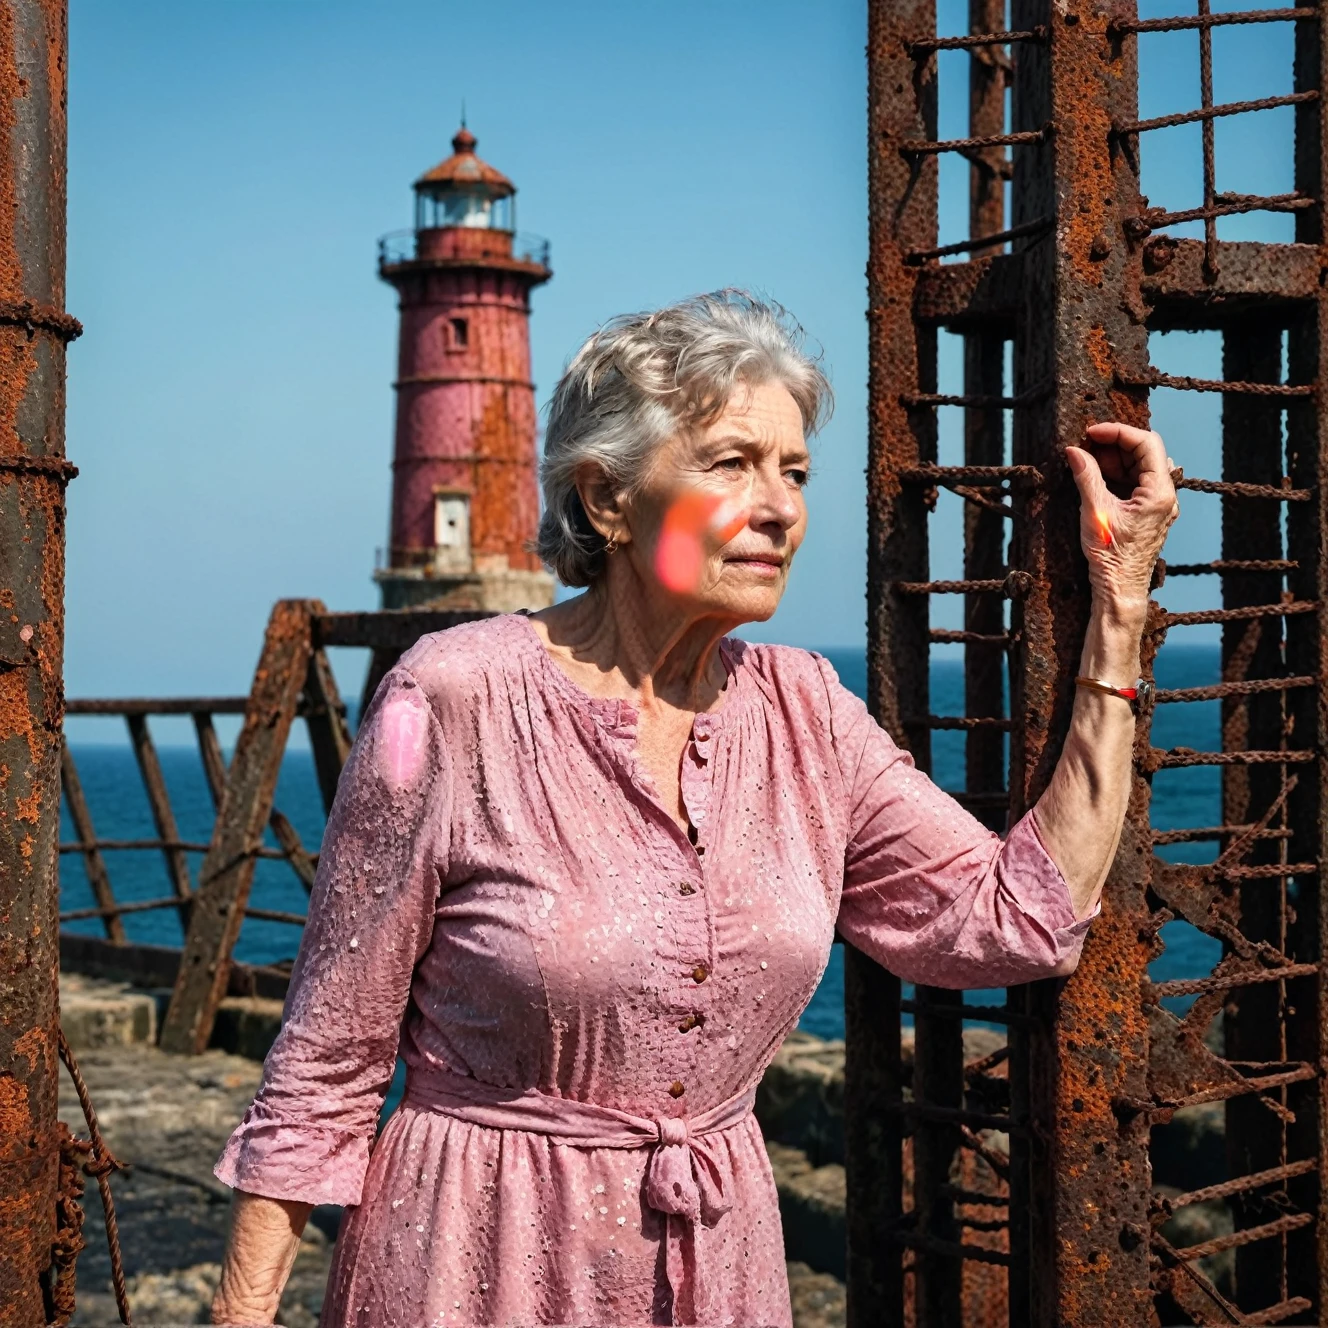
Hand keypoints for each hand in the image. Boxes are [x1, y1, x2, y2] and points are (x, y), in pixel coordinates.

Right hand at [1066, 422, 1178, 618]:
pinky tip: (1096, 478)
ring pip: (1140, 467)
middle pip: (1145, 453)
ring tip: (1087, 461)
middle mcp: (1166, 495)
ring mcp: (1159, 505)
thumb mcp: (1095, 511)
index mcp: (1160, 492)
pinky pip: (1137, 483)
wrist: (1119, 589)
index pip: (1146, 443)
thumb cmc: (1112, 557)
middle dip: (1114, 445)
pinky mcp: (1149, 513)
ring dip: (1114, 459)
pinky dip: (1117, 475)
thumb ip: (1086, 476)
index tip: (1091, 432)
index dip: (1117, 432)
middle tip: (1085, 446)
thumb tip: (1074, 451)